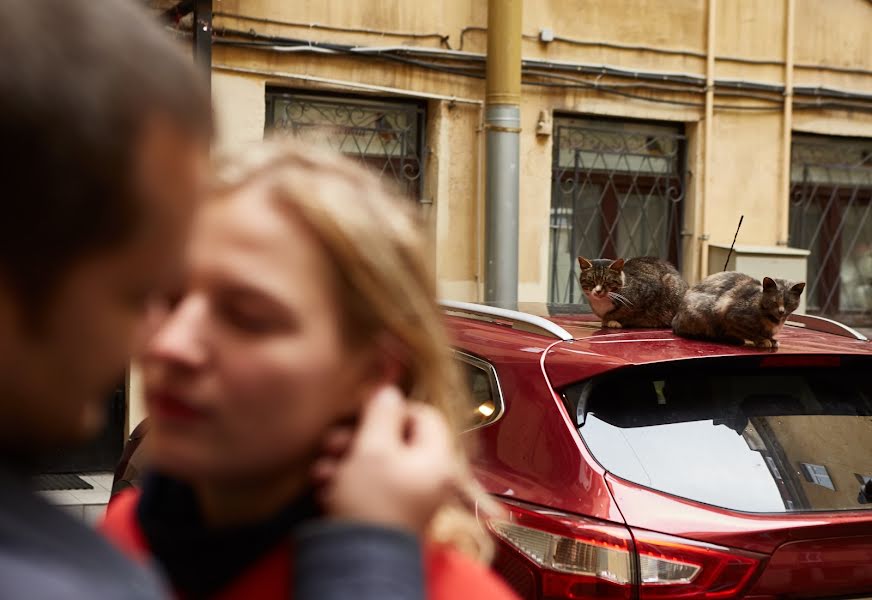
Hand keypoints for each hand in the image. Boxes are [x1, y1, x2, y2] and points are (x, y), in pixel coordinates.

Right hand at [313, 385, 457, 534]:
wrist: (360, 562)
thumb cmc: (371, 504)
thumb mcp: (373, 448)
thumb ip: (381, 414)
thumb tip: (389, 391)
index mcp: (437, 459)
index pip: (425, 414)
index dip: (392, 408)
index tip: (364, 410)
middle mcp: (429, 478)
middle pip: (397, 440)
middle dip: (360, 437)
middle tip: (335, 441)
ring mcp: (410, 498)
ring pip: (378, 464)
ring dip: (347, 460)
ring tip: (325, 469)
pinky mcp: (389, 515)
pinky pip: (371, 488)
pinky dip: (348, 484)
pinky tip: (327, 489)